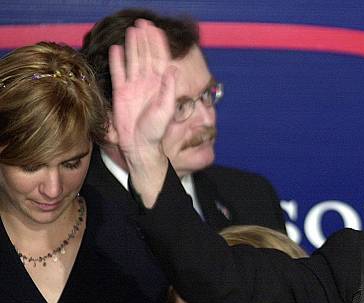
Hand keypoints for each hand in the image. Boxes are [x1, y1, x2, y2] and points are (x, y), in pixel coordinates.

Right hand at [108, 19, 175, 206]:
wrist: (139, 145)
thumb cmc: (155, 131)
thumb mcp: (165, 110)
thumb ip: (168, 90)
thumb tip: (173, 70)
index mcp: (159, 85)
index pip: (160, 60)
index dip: (158, 44)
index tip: (156, 29)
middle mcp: (147, 83)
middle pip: (146, 56)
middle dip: (145, 40)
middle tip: (143, 23)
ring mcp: (133, 87)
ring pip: (133, 61)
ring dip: (133, 46)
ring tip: (132, 30)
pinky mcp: (120, 93)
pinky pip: (118, 73)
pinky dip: (117, 61)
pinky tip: (116, 49)